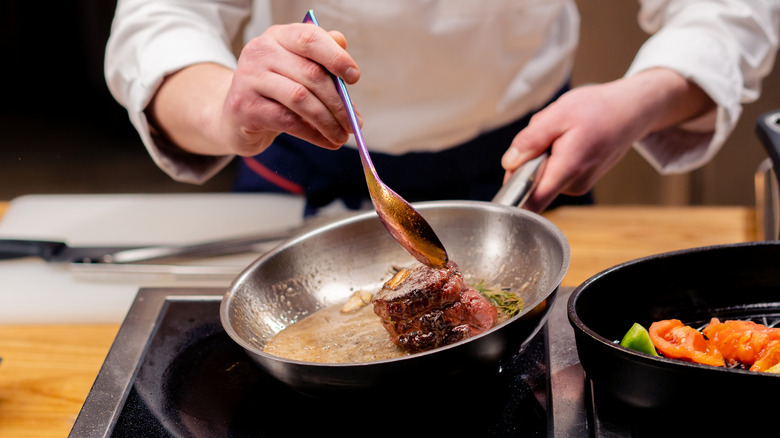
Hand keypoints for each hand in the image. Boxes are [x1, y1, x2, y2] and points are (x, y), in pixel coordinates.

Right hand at [150, 22, 360, 156]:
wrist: (235, 117)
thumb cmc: (275, 92)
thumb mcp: (298, 73)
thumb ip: (323, 65)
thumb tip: (350, 71)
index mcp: (279, 36)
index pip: (310, 38)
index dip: (336, 57)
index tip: (355, 77)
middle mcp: (261, 51)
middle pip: (310, 74)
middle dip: (338, 102)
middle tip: (354, 122)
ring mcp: (249, 78)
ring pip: (300, 99)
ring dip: (328, 121)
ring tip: (342, 135)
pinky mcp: (244, 106)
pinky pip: (288, 121)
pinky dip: (313, 134)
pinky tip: (327, 142)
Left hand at [501, 68, 714, 211]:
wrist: (632, 110)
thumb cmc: (599, 109)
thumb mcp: (558, 114)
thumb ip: (531, 140)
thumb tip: (509, 163)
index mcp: (568, 169)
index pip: (532, 202)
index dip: (512, 194)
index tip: (508, 178)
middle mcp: (574, 185)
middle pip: (531, 183)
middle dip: (528, 159)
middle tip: (545, 134)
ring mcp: (579, 185)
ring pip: (542, 174)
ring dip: (542, 154)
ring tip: (562, 133)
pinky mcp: (580, 181)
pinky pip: (554, 171)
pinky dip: (553, 155)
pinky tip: (569, 139)